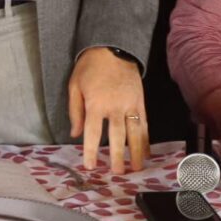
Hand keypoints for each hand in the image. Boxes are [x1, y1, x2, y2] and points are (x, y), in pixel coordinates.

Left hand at [68, 47, 147, 173]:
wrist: (113, 48)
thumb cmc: (89, 67)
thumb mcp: (74, 86)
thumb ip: (75, 112)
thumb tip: (75, 134)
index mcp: (96, 104)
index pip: (93, 133)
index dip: (91, 151)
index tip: (90, 166)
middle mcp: (115, 107)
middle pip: (117, 137)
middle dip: (117, 157)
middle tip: (117, 173)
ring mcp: (130, 105)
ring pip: (135, 133)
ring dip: (136, 152)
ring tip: (136, 168)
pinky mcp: (140, 102)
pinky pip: (144, 123)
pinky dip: (146, 139)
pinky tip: (146, 151)